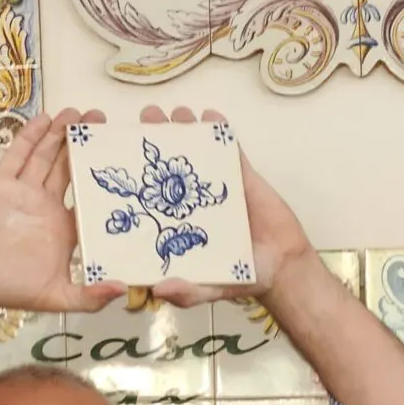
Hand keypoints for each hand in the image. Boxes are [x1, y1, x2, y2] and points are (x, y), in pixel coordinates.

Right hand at [0, 108, 126, 313]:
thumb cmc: (9, 288)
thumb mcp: (56, 297)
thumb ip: (89, 296)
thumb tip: (123, 289)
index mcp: (63, 228)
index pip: (89, 197)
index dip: (103, 179)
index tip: (121, 160)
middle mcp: (46, 205)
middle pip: (69, 167)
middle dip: (84, 144)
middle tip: (101, 121)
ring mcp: (23, 192)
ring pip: (46, 156)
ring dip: (61, 134)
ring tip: (78, 113)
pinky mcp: (1, 183)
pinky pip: (18, 154)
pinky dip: (31, 136)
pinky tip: (45, 119)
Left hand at [140, 105, 315, 309]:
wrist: (284, 266)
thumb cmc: (244, 279)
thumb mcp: (210, 290)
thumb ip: (188, 292)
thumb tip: (158, 291)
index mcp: (175, 225)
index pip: (148, 198)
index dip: (134, 177)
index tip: (119, 156)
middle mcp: (190, 202)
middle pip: (168, 167)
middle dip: (158, 140)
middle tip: (146, 118)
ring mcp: (215, 187)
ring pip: (196, 153)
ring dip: (186, 129)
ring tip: (176, 112)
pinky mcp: (241, 177)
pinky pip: (229, 150)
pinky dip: (221, 131)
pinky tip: (211, 115)